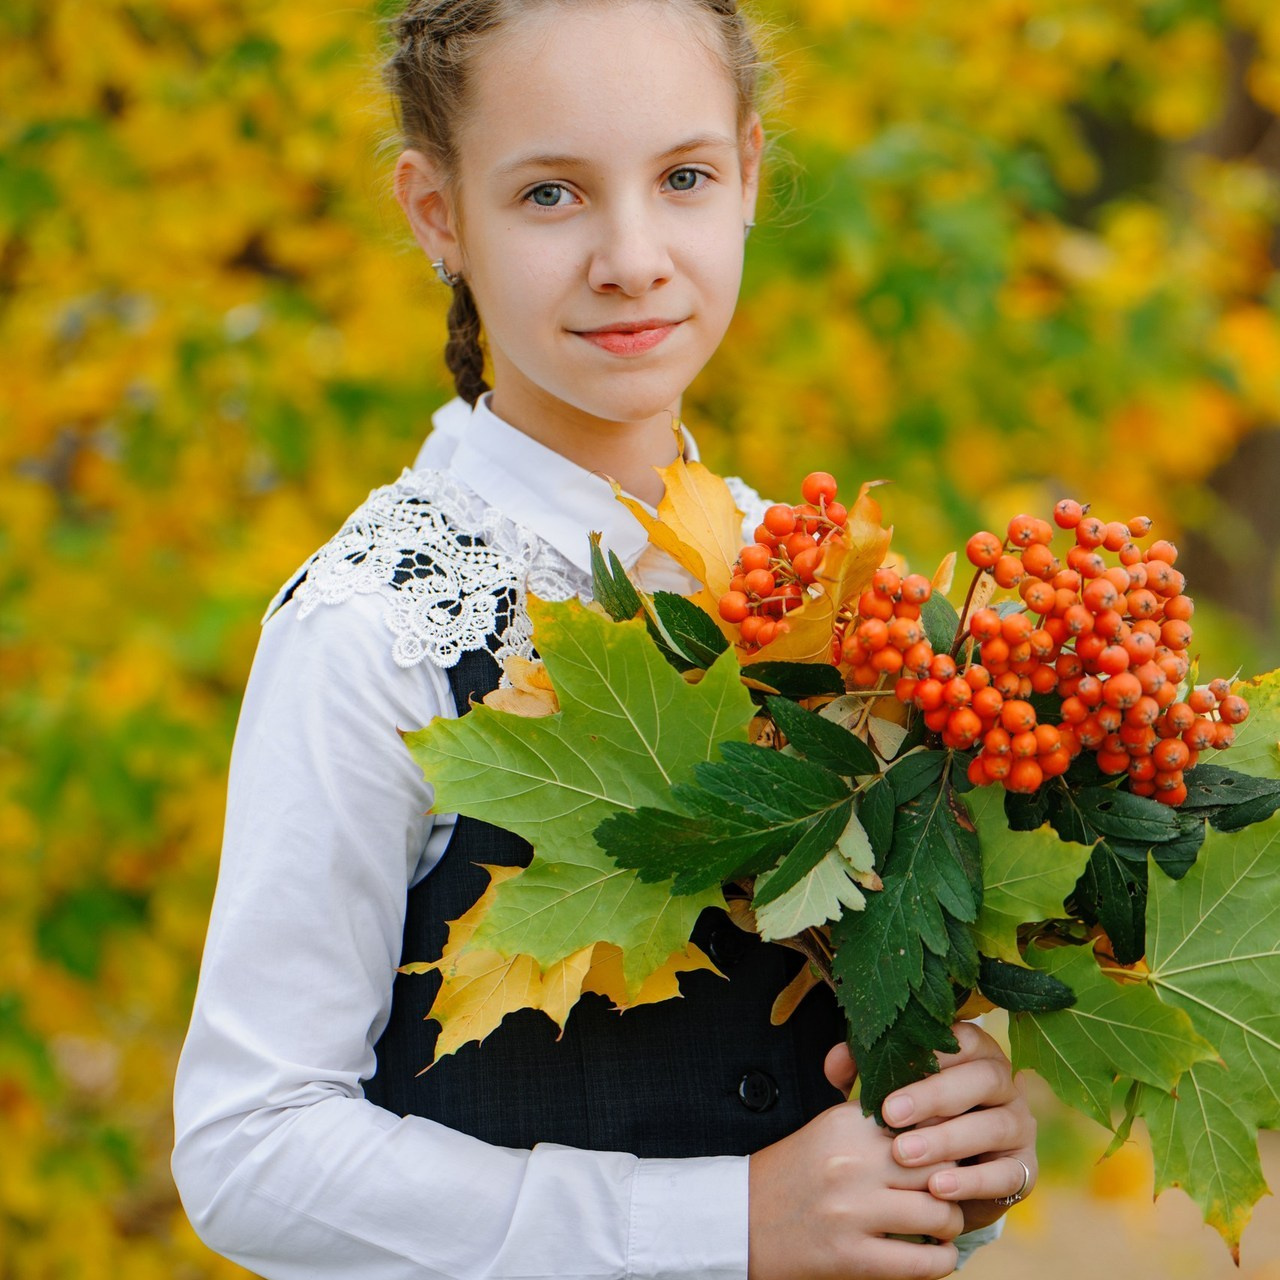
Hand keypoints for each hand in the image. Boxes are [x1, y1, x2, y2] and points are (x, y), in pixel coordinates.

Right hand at [748, 1102, 963, 1279]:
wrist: (741, 1219)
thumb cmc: (792, 1173)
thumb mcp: (829, 1132)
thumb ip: (875, 1126)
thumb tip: (939, 1127)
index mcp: (847, 1124)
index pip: (923, 1121)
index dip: (945, 1137)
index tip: (951, 1150)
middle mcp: (852, 1162)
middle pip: (938, 1165)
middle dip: (954, 1181)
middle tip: (953, 1190)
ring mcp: (852, 1211)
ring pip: (938, 1211)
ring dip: (951, 1222)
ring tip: (945, 1224)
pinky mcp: (851, 1256)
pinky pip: (920, 1262)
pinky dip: (941, 1262)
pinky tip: (938, 1255)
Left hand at [865, 1022, 1036, 1232]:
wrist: (937, 1181)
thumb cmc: (911, 1121)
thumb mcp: (886, 1093)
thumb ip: (862, 1072)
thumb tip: (835, 1059)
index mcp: (973, 1052)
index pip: (961, 1040)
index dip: (927, 1054)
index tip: (890, 1073)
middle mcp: (1002, 1083)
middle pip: (981, 1078)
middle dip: (934, 1096)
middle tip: (890, 1116)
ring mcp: (1018, 1125)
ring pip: (994, 1125)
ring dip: (948, 1140)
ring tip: (905, 1155)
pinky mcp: (1025, 1169)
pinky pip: (1007, 1174)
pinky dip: (972, 1181)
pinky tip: (938, 1188)